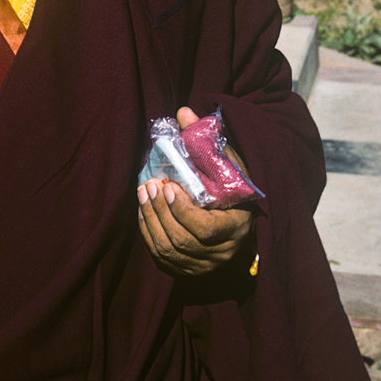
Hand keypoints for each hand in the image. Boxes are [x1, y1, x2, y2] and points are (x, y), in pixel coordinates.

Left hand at [137, 107, 254, 276]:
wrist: (237, 214)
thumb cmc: (231, 184)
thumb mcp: (226, 162)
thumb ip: (205, 139)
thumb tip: (182, 111)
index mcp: (237, 227)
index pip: (206, 229)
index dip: (183, 210)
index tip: (168, 185)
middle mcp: (223, 253)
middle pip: (183, 240)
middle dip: (160, 211)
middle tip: (149, 185)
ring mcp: (204, 265)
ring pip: (169, 250)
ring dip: (150, 220)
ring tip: (143, 192)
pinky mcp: (188, 269)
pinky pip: (162, 257)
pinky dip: (148, 233)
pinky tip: (143, 210)